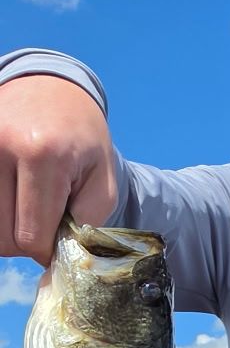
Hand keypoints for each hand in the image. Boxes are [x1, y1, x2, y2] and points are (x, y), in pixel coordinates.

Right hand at [0, 76, 116, 265]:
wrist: (51, 89)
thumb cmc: (82, 137)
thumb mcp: (102, 179)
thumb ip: (87, 223)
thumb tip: (61, 258)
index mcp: (43, 156)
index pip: (30, 237)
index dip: (46, 251)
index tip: (57, 240)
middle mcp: (3, 148)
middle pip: (4, 238)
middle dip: (27, 241)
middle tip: (44, 220)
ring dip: (9, 228)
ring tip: (28, 204)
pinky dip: (0, 211)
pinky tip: (13, 195)